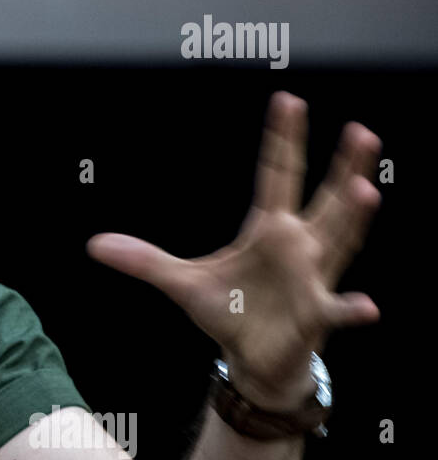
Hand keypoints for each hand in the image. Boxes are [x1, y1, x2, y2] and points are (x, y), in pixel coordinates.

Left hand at [87, 92, 381, 408]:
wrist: (255, 359)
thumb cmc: (230, 313)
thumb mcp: (181, 282)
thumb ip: (143, 260)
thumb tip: (93, 244)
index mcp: (268, 230)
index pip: (277, 175)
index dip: (281, 139)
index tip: (288, 100)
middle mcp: (299, 246)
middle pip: (325, 199)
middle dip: (343, 167)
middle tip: (359, 132)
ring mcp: (312, 278)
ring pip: (340, 241)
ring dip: (353, 217)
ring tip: (366, 188)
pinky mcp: (314, 315)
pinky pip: (335, 310)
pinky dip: (350, 308)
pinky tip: (365, 305)